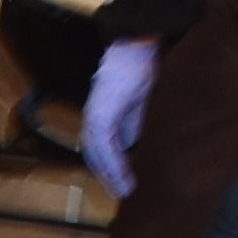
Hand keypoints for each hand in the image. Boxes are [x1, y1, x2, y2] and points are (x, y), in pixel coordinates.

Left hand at [80, 34, 155, 198]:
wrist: (140, 45)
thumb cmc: (141, 70)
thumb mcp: (140, 103)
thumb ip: (132, 123)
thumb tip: (132, 144)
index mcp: (103, 113)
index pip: (101, 146)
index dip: (109, 165)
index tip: (121, 182)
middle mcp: (95, 114)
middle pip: (96, 153)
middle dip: (107, 174)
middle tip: (121, 192)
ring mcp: (96, 112)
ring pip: (97, 151)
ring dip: (109, 173)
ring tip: (123, 190)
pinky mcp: (102, 111)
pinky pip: (104, 143)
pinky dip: (112, 161)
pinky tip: (122, 175)